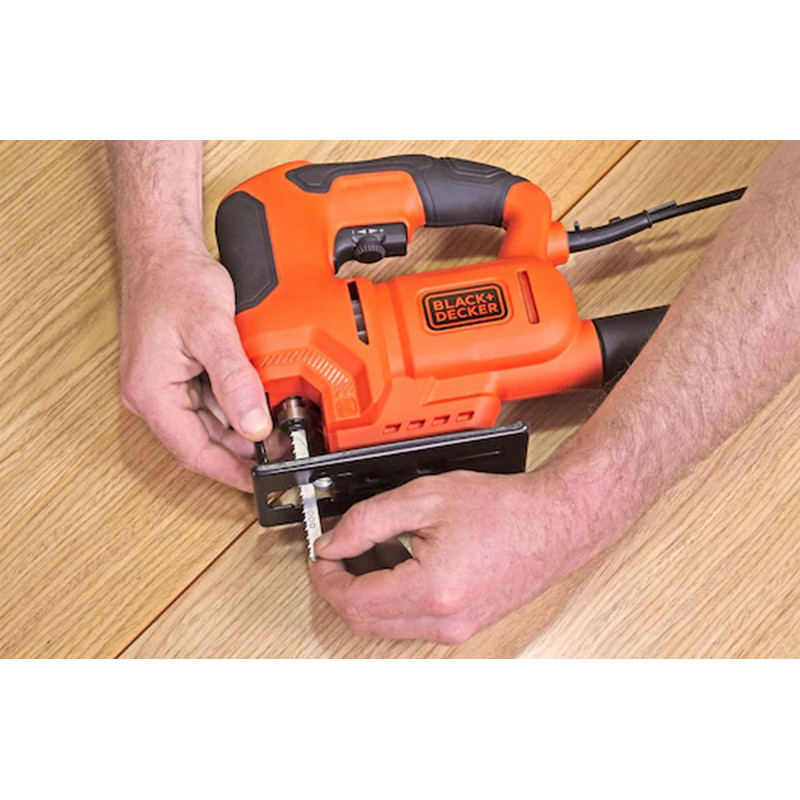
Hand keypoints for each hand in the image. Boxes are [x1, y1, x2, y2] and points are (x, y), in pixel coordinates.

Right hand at [119, 239, 277, 491]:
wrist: (164, 246)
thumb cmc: (175, 280)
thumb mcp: (212, 331)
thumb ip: (234, 381)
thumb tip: (254, 425)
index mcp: (151, 393)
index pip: (192, 452)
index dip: (229, 473)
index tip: (260, 484)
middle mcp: (154, 395)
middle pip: (203, 441)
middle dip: (243, 451)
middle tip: (282, 452)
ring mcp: (166, 384)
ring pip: (210, 423)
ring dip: (243, 428)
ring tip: (279, 430)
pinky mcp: (179, 373)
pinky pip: (210, 401)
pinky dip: (237, 406)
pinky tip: (262, 403)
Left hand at [309, 469, 590, 643]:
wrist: (554, 523)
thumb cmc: (504, 509)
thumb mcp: (426, 497)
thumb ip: (368, 520)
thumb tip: (332, 543)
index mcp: (432, 591)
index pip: (353, 602)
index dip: (326, 578)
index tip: (321, 555)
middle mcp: (444, 622)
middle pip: (363, 623)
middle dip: (340, 590)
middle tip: (336, 555)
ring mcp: (455, 630)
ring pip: (384, 628)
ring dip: (365, 596)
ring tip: (371, 554)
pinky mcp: (462, 627)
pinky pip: (409, 623)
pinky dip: (391, 599)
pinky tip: (398, 565)